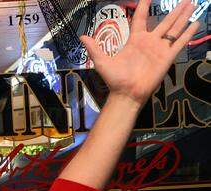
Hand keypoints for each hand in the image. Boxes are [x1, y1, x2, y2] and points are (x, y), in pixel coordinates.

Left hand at [81, 0, 198, 104]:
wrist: (127, 94)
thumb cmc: (115, 79)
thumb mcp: (102, 62)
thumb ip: (94, 48)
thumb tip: (82, 37)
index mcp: (135, 40)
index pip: (141, 19)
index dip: (144, 7)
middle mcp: (150, 42)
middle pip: (165, 21)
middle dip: (174, 10)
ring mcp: (160, 49)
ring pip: (175, 29)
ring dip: (183, 16)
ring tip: (191, 4)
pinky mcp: (168, 57)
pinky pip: (180, 42)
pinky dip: (189, 33)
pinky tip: (196, 23)